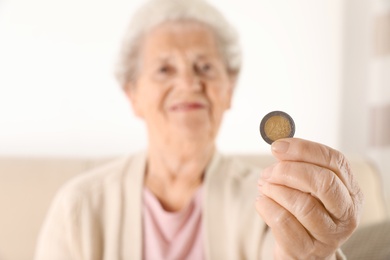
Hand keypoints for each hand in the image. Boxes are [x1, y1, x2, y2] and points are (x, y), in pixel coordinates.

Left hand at [255, 138, 363, 258]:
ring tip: (264, 187)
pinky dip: (266, 206)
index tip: (277, 146)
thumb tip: (280, 147)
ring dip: (275, 190)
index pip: (335, 161)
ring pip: (302, 204)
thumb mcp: (308, 187)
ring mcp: (329, 235)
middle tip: (268, 172)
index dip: (303, 149)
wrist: (301, 251)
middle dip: (288, 171)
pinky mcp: (307, 250)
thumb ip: (298, 166)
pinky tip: (262, 202)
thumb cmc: (303, 212)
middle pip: (323, 182)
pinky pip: (283, 221)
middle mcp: (347, 214)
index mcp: (351, 191)